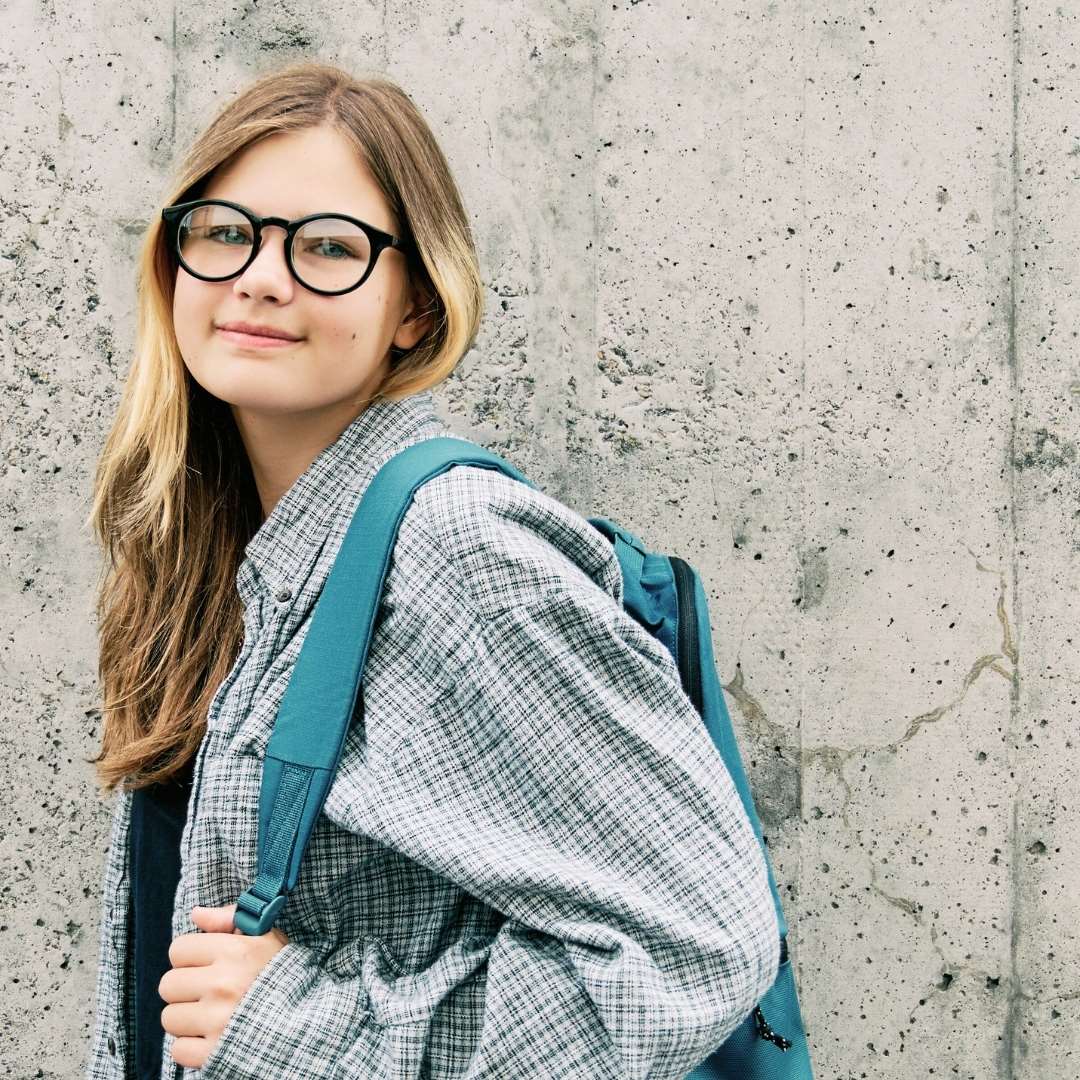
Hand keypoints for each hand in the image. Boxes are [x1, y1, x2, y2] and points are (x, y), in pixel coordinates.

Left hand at [160, 903, 289, 1068]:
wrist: (309, 1023)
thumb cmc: (284, 975)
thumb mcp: (266, 937)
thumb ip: (230, 919)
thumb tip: (196, 913)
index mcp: (235, 951)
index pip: (178, 949)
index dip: (192, 956)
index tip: (208, 964)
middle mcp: (223, 984)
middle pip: (168, 984)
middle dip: (186, 988)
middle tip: (208, 991)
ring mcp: (217, 1021)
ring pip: (170, 1017)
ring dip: (187, 1018)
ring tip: (212, 1015)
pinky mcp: (214, 1054)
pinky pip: (178, 1049)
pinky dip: (191, 1046)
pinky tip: (212, 1037)